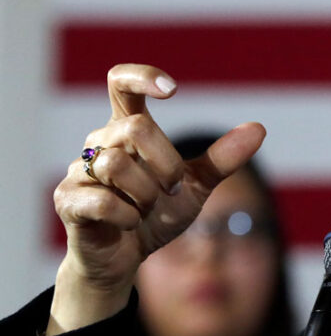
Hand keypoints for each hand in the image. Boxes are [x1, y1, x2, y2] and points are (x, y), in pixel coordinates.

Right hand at [48, 64, 265, 334]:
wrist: (128, 258)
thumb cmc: (157, 214)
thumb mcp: (197, 186)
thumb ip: (223, 158)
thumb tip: (259, 128)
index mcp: (127, 129)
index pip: (121, 83)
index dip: (142, 77)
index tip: (173, 90)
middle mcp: (99, 142)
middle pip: (136, 128)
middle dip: (166, 164)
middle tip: (171, 189)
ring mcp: (78, 170)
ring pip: (116, 164)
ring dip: (146, 195)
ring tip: (145, 210)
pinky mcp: (67, 200)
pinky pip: (102, 201)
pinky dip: (128, 216)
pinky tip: (130, 223)